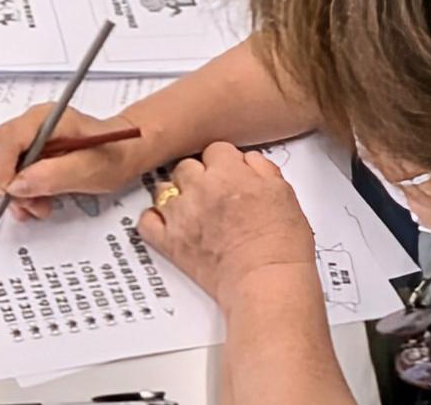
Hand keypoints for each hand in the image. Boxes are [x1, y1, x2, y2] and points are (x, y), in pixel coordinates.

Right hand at [0, 105, 151, 219]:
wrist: (126, 152)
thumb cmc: (113, 155)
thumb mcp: (88, 169)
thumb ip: (52, 176)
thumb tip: (17, 184)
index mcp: (45, 119)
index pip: (6, 139)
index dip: (0, 168)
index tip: (7, 194)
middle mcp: (31, 124)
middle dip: (8, 184)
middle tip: (29, 205)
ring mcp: (29, 138)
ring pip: (2, 165)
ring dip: (16, 192)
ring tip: (40, 206)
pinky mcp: (30, 152)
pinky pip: (12, 172)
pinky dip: (20, 191)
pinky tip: (39, 200)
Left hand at [136, 143, 315, 307]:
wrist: (267, 282)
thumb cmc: (281, 245)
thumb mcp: (284, 195)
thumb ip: (263, 169)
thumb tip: (250, 161)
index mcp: (228, 173)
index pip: (215, 149)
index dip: (224, 162)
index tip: (228, 172)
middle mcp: (200, 188)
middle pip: (186, 166)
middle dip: (198, 176)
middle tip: (213, 193)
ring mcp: (181, 214)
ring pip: (163, 189)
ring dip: (176, 196)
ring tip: (193, 210)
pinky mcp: (169, 241)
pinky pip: (147, 221)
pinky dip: (154, 221)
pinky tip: (167, 224)